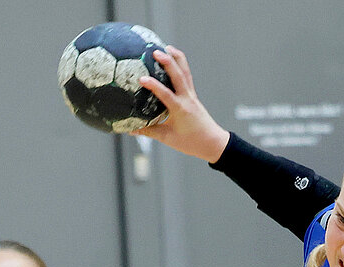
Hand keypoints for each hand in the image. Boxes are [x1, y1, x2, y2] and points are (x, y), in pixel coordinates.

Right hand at [138, 47, 230, 161]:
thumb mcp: (167, 138)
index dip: (153, 85)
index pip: (165, 94)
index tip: (141, 79)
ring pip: (185, 71)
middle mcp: (187, 98)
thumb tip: (130, 129)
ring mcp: (191, 95)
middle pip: (179, 75)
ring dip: (176, 58)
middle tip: (155, 52)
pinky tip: (173, 58)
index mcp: (180, 109)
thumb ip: (149, 131)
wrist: (213, 143)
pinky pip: (186, 76)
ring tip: (166, 47)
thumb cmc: (191, 142)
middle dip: (168, 61)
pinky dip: (180, 65)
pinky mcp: (192, 94)